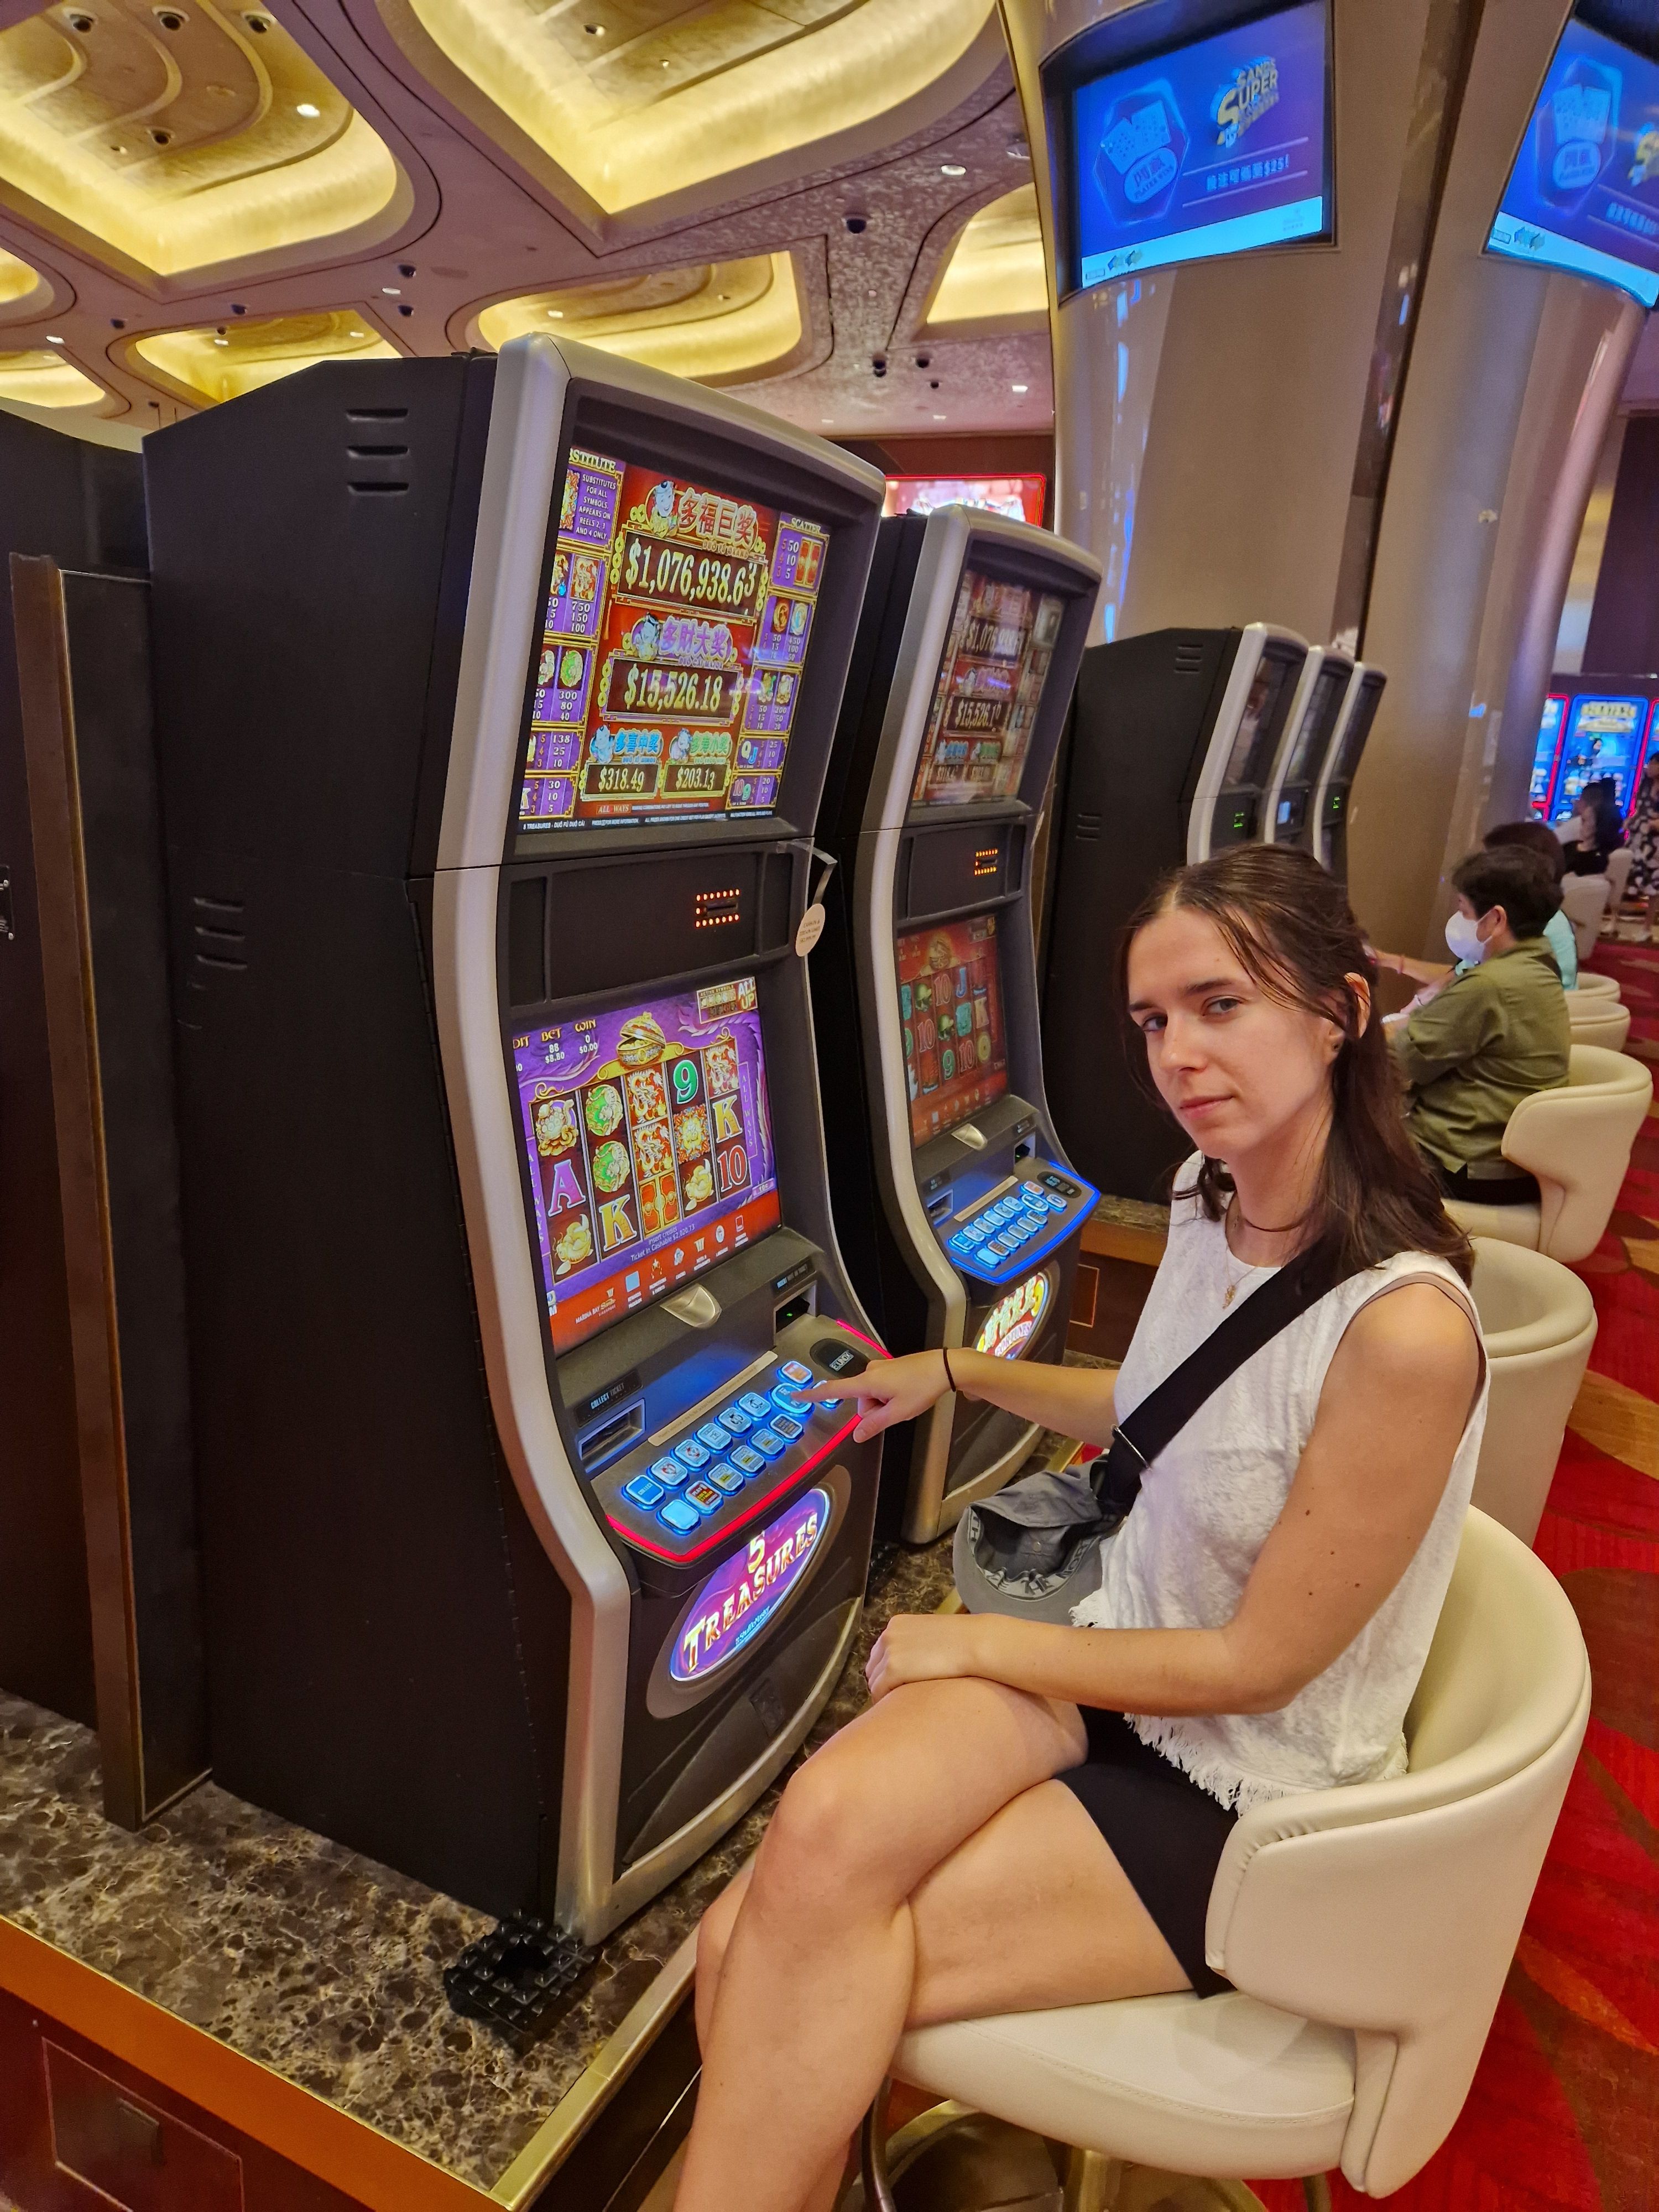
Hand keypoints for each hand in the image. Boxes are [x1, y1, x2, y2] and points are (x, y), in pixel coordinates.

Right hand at [801, 1348, 951, 1442]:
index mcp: (867, 1382)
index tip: (796, 1395)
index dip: (814, 1394)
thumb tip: (857, 1435)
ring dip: (885, 1404)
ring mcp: (880, 1369)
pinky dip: (890, 1397)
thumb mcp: (898, 1412)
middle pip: (860, 1401)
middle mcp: (869, 1372)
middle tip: (898, 1409)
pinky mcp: (889, 1368)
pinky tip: (907, 1394)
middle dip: (875, 1411)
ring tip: (905, 1400)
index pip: (834, 1390)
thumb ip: (875, 1424)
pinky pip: (881, 1388)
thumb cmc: (921, 1388)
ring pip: (872, 1397)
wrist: (944, 1367)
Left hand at [865, 1611, 984, 1700]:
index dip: (886, 1670)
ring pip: (874, 1680)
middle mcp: (887, 1635)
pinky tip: (899, 1706)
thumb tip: (911, 1662)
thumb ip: (915, 1644)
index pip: (879, 1652)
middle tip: (898, 1696)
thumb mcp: (930, 1633)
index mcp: (896, 1624)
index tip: (897, 1683)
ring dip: (884, 1692)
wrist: (973, 1643)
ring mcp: (889, 1652)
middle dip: (882, 1681)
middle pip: (872, 1666)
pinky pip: (878, 1691)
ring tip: (900, 1702)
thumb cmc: (961, 1640)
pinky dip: (885, 1699)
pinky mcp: (893, 1669)